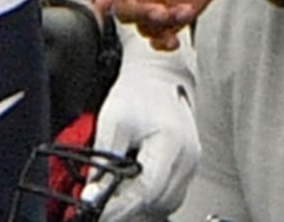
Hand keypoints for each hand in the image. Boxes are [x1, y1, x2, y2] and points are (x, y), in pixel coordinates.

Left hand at [84, 23, 199, 220]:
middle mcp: (188, 157)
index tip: (95, 211)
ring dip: (140, 204)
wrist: (160, 75)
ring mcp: (191, 162)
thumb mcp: (113, 121)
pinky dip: (151, 197)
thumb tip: (91, 196)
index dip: (118, 207)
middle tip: (101, 203)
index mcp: (172, 143)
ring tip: (117, 193)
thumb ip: (103, 162)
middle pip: (157, 203)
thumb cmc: (140, 92)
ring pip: (165, 203)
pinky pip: (170, 195)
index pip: (146, 192)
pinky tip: (134, 186)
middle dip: (127, 207)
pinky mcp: (188, 166)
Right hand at [97, 0, 223, 47]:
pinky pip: (158, 37)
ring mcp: (152, 6)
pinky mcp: (167, 20)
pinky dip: (164, 43)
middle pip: (125, 10)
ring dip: (161, 26)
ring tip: (183, 12)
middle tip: (160, 12)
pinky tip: (173, 41)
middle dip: (141, 14)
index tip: (102, 5)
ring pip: (144, 26)